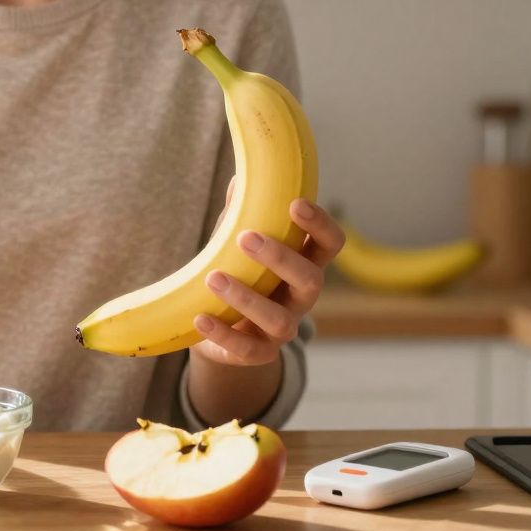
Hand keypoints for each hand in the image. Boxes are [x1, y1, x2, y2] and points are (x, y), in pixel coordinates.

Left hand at [191, 196, 344, 366]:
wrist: (219, 327)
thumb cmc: (238, 271)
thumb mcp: (237, 241)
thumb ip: (240, 213)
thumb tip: (238, 177)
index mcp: (304, 264)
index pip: (329, 244)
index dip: (320, 225)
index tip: (295, 204)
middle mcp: (301, 298)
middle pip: (311, 280)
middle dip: (280, 257)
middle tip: (245, 236)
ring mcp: (283, 330)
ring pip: (279, 320)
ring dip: (247, 298)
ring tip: (214, 278)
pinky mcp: (258, 353)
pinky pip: (247, 351)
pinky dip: (223, 334)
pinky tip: (200, 318)